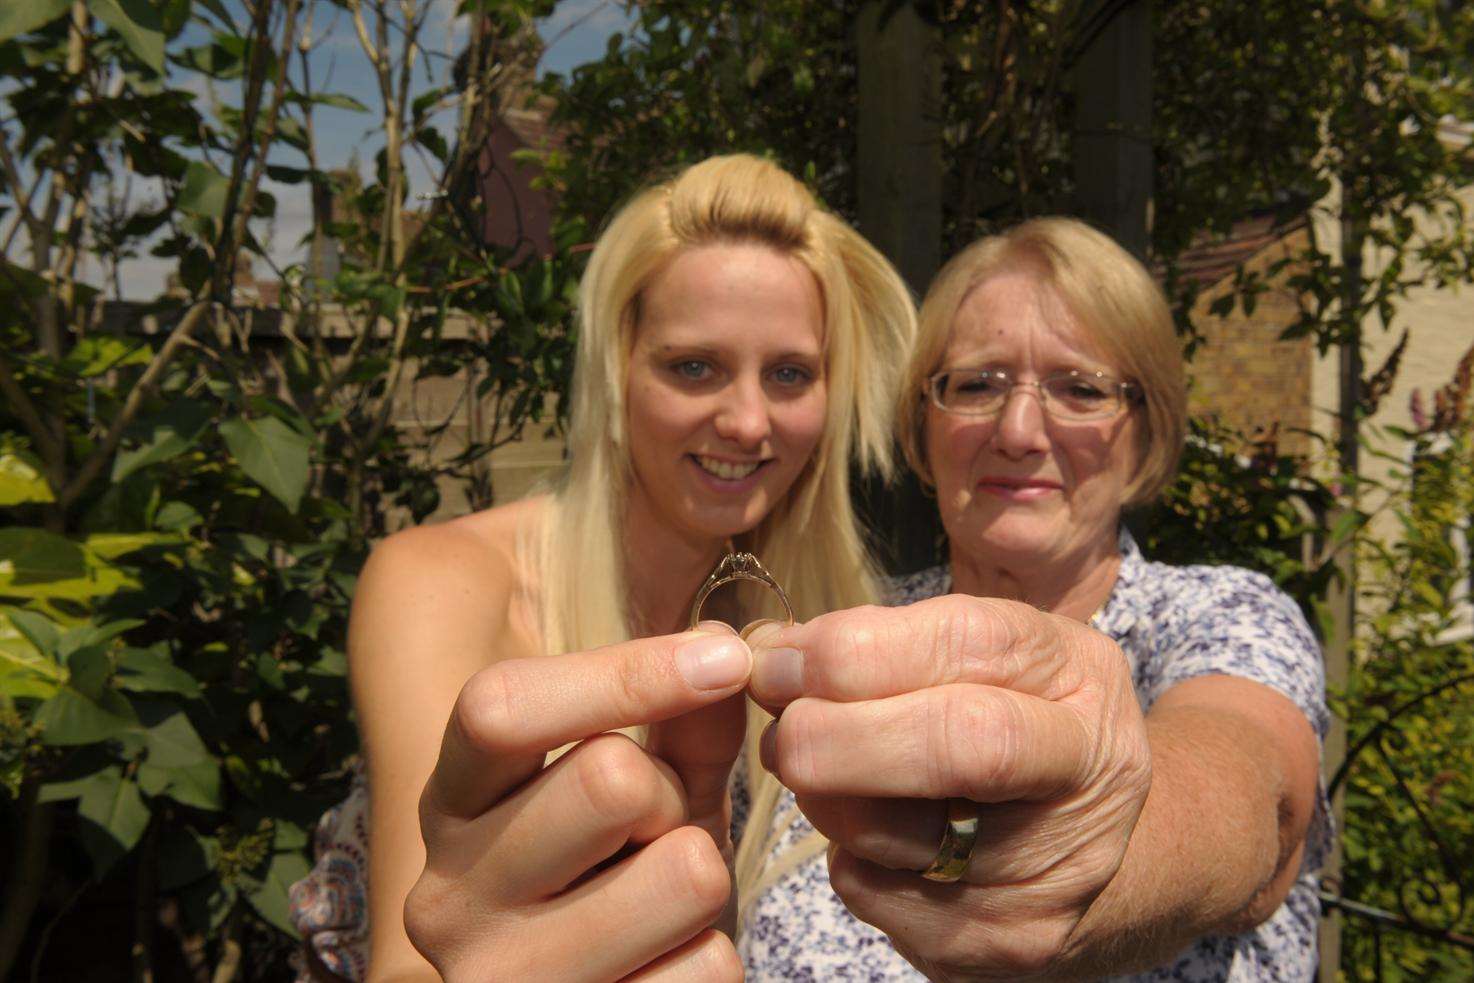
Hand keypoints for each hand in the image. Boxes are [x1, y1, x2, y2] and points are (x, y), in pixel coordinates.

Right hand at [404, 627, 751, 981]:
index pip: (500, 708)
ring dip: (705, 878)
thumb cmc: (617, 877)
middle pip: (610, 779)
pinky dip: (712, 959)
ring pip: (683, 872)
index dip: (624, 673)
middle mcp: (447, 894)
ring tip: (664, 904)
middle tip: (657, 833)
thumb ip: (680, 721)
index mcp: (450, 803)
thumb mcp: (649, 789)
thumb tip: (722, 647)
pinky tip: (665, 967)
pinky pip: (707, 968)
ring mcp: (499, 981)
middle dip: (671, 795)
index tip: (724, 657)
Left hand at [746, 596, 1151, 981]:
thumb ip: (894, 641)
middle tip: (781, 727)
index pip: (967, 642)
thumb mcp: (990, 658)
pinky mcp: (1005, 941)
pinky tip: (872, 828)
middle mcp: (1086, 769)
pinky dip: (848, 851)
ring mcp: (1051, 866)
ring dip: (822, 792)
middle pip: (951, 744)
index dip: (851, 650)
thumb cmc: (1016, 722)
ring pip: (889, 830)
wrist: (1088, 845)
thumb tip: (770, 649)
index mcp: (1081, 675)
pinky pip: (874, 891)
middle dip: (834, 731)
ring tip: (818, 766)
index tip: (776, 658)